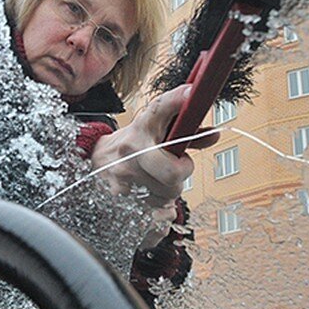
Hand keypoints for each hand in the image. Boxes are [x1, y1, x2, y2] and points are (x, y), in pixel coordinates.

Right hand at [90, 85, 218, 208]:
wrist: (94, 159)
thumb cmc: (132, 144)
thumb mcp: (154, 131)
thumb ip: (186, 133)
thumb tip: (214, 134)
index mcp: (142, 128)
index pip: (160, 109)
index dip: (176, 100)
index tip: (189, 93)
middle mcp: (130, 150)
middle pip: (173, 174)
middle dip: (180, 176)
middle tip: (173, 171)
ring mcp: (122, 176)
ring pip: (165, 197)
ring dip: (166, 194)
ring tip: (154, 182)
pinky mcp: (117, 198)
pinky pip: (154, 214)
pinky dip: (158, 212)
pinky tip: (149, 199)